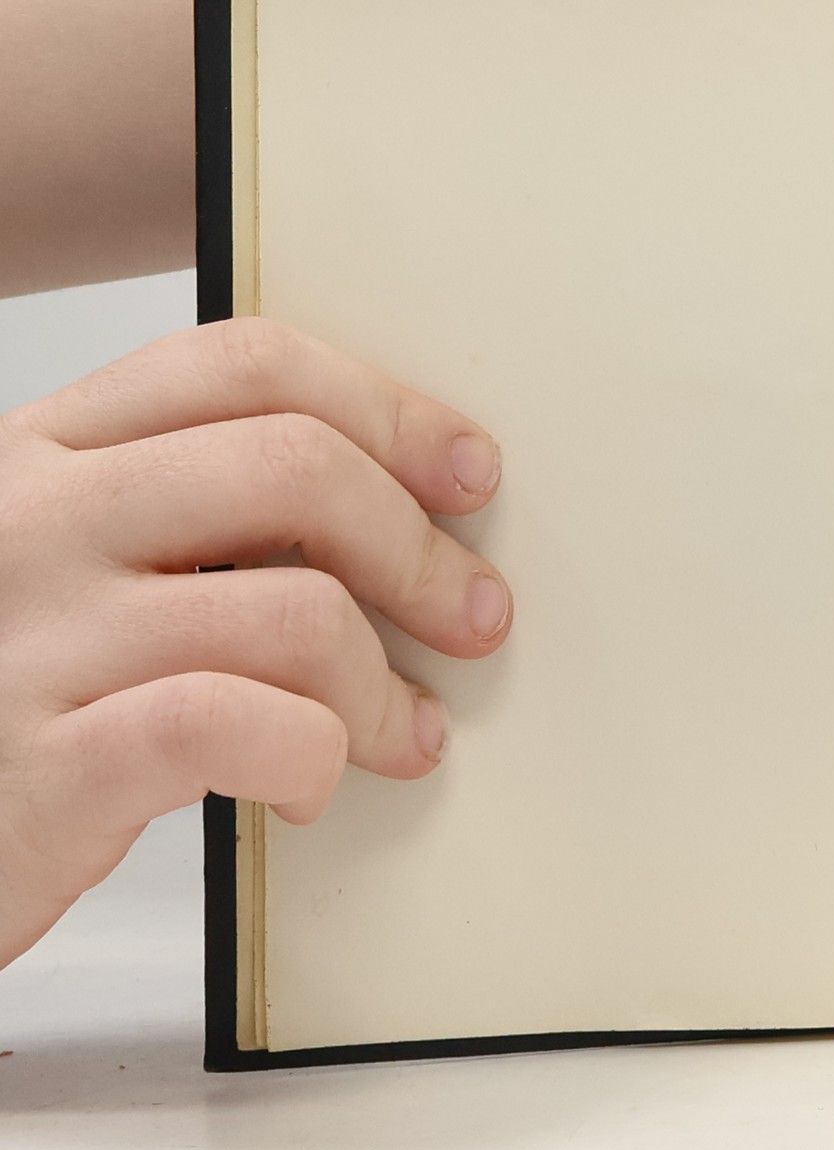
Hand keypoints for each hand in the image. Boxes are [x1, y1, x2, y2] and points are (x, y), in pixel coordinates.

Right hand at [0, 319, 512, 967]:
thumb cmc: (2, 703)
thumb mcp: (69, 569)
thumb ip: (191, 514)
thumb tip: (399, 509)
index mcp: (45, 453)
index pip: (247, 366)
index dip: (389, 412)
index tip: (467, 474)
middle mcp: (31, 521)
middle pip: (295, 467)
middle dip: (419, 549)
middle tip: (471, 614)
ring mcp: (31, 640)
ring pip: (293, 611)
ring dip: (382, 684)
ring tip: (398, 730)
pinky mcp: (45, 769)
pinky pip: (233, 726)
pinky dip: (310, 756)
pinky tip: (304, 783)